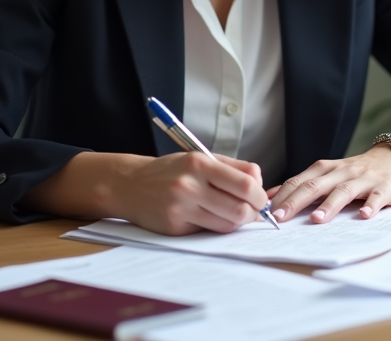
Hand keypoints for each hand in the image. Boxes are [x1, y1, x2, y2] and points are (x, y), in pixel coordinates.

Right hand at [23, 151, 269, 235]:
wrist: (130, 185)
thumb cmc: (171, 170)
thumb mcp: (199, 158)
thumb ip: (233, 168)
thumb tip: (261, 184)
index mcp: (200, 164)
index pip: (245, 185)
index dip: (260, 196)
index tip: (260, 198)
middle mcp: (189, 186)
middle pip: (239, 210)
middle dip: (253, 213)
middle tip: (253, 211)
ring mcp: (181, 209)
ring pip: (226, 225)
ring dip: (237, 223)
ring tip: (234, 215)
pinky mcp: (175, 228)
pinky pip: (207, 232)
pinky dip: (215, 227)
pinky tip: (210, 217)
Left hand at [266, 145, 390, 223]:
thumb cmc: (353, 172)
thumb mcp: (326, 174)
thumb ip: (302, 184)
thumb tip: (271, 197)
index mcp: (324, 169)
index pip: (299, 181)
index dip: (283, 196)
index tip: (266, 211)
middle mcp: (341, 172)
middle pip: (316, 186)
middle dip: (297, 202)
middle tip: (281, 218)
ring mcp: (363, 179)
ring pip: (343, 191)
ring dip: (329, 205)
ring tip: (317, 219)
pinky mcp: (383, 187)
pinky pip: (377, 196)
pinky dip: (371, 205)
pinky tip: (364, 216)